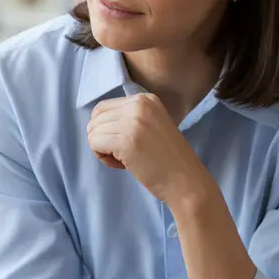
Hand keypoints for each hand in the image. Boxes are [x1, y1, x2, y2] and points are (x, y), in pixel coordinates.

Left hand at [87, 93, 205, 203]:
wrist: (186, 180)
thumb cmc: (167, 158)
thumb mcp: (150, 125)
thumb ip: (128, 118)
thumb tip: (94, 124)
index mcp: (144, 99)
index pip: (103, 108)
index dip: (106, 129)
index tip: (126, 142)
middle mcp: (138, 105)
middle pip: (96, 119)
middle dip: (103, 139)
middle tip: (125, 154)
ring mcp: (132, 121)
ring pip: (93, 132)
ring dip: (103, 150)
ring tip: (126, 159)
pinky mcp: (125, 140)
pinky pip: (94, 144)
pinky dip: (103, 157)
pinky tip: (122, 165)